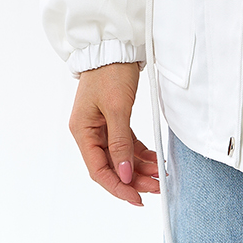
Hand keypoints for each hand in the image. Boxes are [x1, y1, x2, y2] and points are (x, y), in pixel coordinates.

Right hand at [69, 62, 159, 206]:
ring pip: (121, 156)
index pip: (99, 170)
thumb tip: (124, 174)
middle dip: (134, 179)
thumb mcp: (117, 108)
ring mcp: (101, 126)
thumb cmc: (110, 71)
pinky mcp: (114, 119)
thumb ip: (120, 143)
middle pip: (111, 166)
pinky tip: (154, 159)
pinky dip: (140, 153)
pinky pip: (126, 143)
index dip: (118, 187)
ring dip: (140, 167)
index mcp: (82, 132)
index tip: (137, 198)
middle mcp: (89, 132)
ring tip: (160, 175)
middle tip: (156, 187)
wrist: (114, 44)